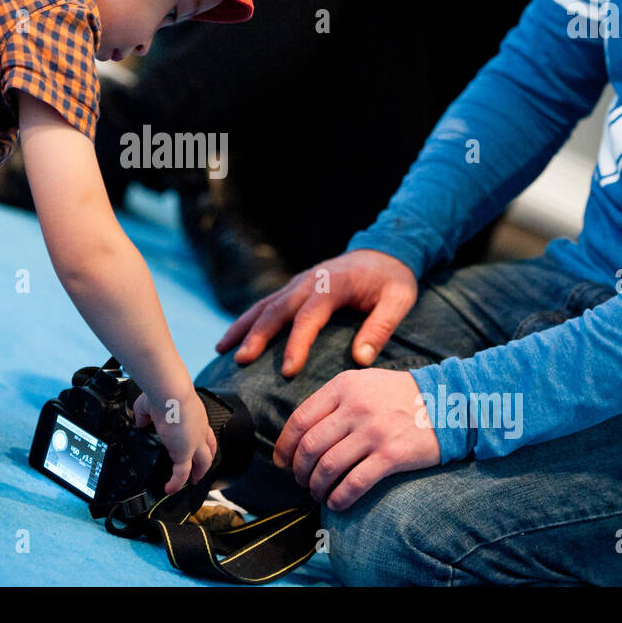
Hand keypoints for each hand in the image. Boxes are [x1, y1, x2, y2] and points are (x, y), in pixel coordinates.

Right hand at [134, 389, 217, 494]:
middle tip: (200, 471)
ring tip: (190, 483)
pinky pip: (182, 474)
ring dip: (197, 474)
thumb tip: (140, 422)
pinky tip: (170, 488)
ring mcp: (195, 442)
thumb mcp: (151, 404)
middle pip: (209, 450)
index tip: (197, 447)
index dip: (203, 442)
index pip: (204, 432)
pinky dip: (176, 483)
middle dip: (205, 462)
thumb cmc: (164, 392)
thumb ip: (146, 415)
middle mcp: (199, 430)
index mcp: (195, 416)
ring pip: (203, 464)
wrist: (170, 393)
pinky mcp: (185, 452)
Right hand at [216, 249, 418, 376]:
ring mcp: (298, 283)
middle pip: (277, 309)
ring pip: (264, 305)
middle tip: (241, 360)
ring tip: (223, 349)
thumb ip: (381, 327)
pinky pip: (267, 304)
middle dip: (257, 336)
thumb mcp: (399, 300)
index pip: (309, 317)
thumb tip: (359, 359)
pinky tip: (233, 338)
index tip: (287, 371)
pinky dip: (248, 320)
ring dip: (243, 327)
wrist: (383, 251)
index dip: (296, 344)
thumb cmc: (392, 279)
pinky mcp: (294, 287)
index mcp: (332, 285)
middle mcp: (309, 281)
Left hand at [274, 368, 440, 510]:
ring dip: (316, 486)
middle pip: (309, 447)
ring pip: (327, 467)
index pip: (300, 420)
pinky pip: (353, 484)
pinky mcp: (391, 456)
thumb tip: (300, 432)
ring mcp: (373, 431)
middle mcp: (355, 407)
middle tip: (301, 480)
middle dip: (299, 470)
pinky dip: (339, 498)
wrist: (449, 402)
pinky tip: (336, 502)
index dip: (285, 446)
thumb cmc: (400, 396)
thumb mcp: (363, 383)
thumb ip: (333, 400)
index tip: (282, 462)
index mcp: (343, 386)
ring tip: (318, 492)